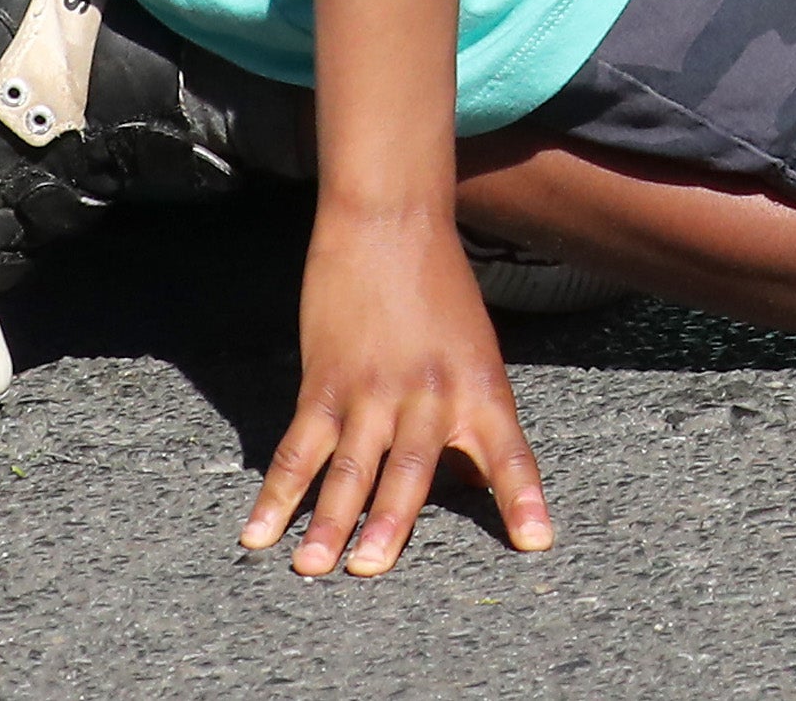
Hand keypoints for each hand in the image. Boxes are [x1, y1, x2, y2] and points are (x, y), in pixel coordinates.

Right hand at [243, 211, 553, 579]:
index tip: (537, 541)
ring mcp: (373, 391)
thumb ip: (469, 417)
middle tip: (371, 571)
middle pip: (412, 470)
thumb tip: (465, 483)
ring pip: (350, 466)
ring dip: (329, 520)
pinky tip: (259, 531)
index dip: (522, 498)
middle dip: (392, 523)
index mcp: (480, 388)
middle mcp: (430, 394)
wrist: (391, 224)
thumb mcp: (474, 350)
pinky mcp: (325, 384)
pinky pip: (300, 448)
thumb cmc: (440, 289)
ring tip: (314, 567)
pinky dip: (278, 492)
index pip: (508, 453)